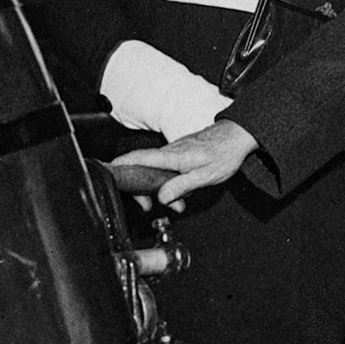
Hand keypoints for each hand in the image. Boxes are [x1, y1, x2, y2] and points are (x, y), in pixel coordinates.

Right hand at [112, 121, 257, 209]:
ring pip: (155, 172)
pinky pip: (165, 170)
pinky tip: (182, 195)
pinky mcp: (178, 155)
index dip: (120, 165)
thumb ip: (182, 186)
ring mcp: (173, 152)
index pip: (138, 158)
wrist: (237, 137)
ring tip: (177, 205)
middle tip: (147, 206)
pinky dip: (168, 184)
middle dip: (140, 190)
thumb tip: (162, 197)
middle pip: (141, 168)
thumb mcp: (206, 176)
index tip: (107, 172)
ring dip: (159, 190)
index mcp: (172, 156)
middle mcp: (169, 152)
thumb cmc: (224, 153)